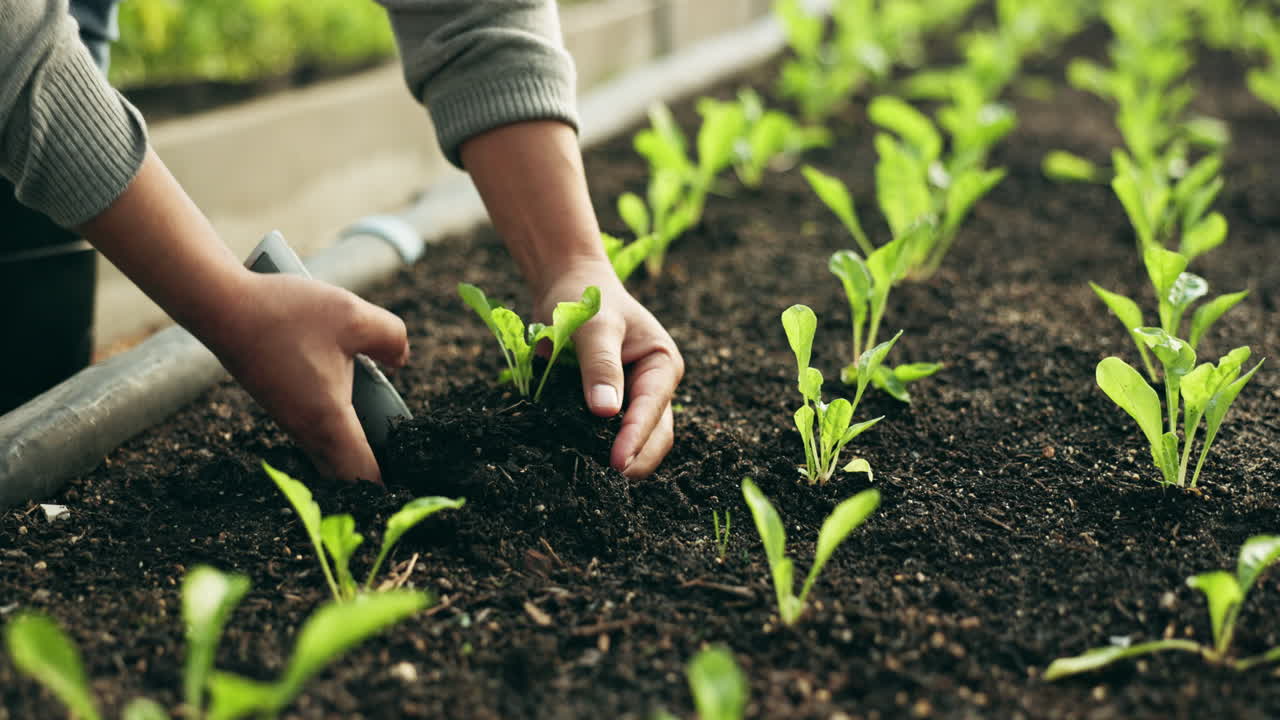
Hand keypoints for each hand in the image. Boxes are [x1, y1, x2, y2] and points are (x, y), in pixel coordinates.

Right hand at [205, 271, 409, 482]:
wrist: (222, 307)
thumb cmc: (286, 313)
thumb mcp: (354, 316)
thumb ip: (391, 338)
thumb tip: (402, 359)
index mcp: (329, 421)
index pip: (363, 476)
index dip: (389, 488)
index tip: (412, 482)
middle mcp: (307, 431)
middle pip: (346, 475)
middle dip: (375, 473)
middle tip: (405, 457)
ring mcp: (290, 421)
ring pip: (329, 455)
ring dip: (356, 450)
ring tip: (385, 427)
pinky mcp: (280, 406)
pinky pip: (316, 435)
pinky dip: (338, 431)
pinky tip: (354, 400)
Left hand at [534, 259, 683, 477]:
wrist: (567, 285)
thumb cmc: (584, 297)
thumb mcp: (592, 324)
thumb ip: (600, 365)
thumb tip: (606, 411)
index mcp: (662, 364)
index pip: (654, 409)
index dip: (636, 437)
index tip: (616, 462)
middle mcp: (654, 386)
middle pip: (655, 435)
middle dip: (634, 458)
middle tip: (605, 481)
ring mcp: (633, 399)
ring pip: (635, 441)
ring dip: (620, 459)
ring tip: (592, 478)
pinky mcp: (609, 406)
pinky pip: (607, 435)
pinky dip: (597, 449)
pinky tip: (579, 462)